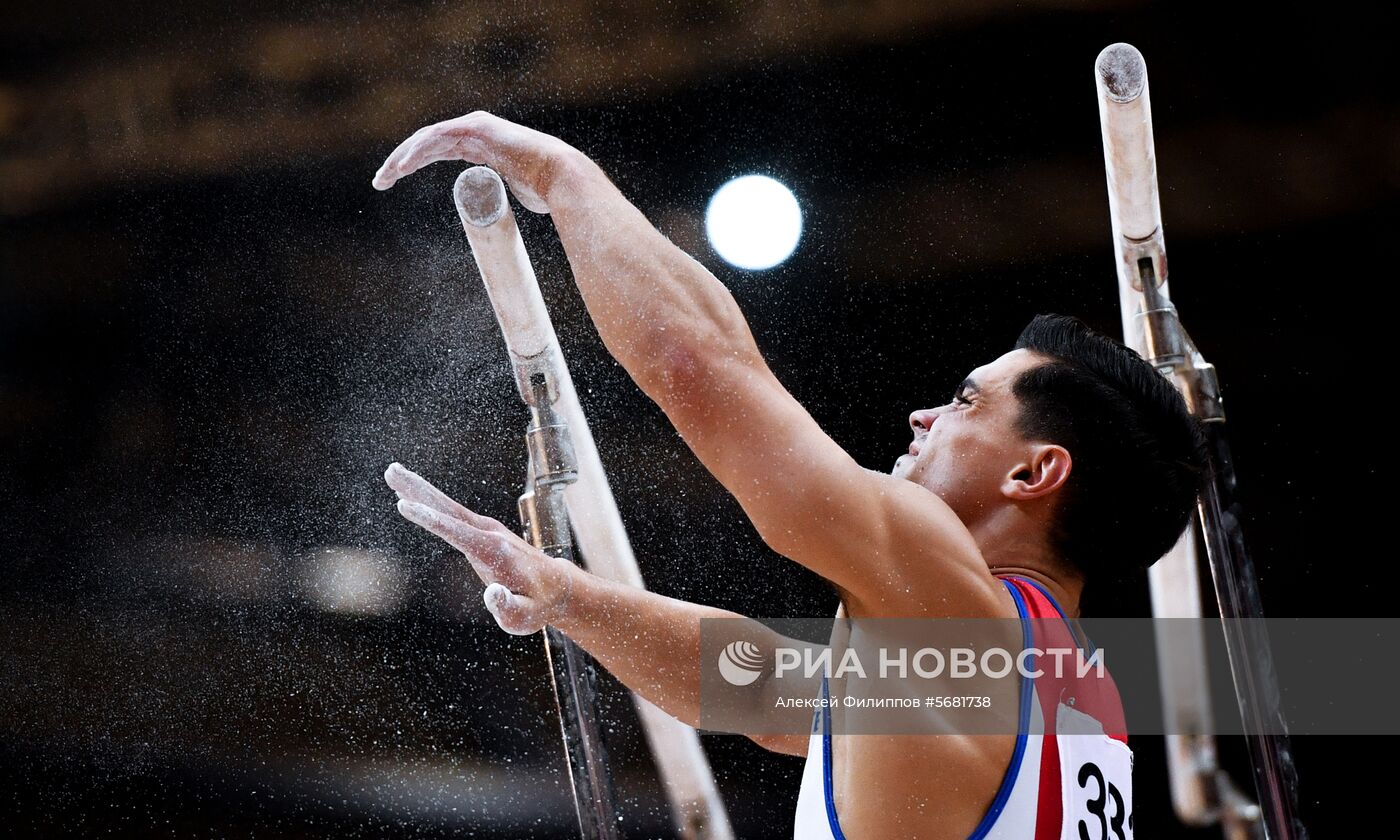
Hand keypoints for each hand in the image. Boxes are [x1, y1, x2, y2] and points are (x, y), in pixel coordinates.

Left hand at [371, 111, 581, 213]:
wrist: (560, 179)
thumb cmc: (546, 192)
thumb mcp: (516, 195)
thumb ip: (505, 201)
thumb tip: (504, 224)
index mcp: (480, 145)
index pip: (437, 150)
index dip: (412, 163)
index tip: (392, 181)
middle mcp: (475, 131)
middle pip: (427, 144)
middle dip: (400, 161)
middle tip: (380, 181)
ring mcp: (476, 126)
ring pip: (427, 139)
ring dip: (402, 158)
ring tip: (384, 177)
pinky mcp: (476, 128)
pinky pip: (438, 138)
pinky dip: (417, 152)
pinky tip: (401, 167)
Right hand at [385, 462, 573, 634]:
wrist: (556, 587)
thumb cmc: (536, 606)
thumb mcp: (523, 617)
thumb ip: (507, 607)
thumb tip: (491, 594)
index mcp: (495, 552)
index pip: (456, 532)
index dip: (429, 519)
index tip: (404, 505)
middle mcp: (490, 534)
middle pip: (448, 508)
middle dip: (418, 490)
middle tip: (391, 470)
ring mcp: (487, 530)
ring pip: (448, 507)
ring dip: (419, 489)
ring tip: (393, 474)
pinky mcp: (483, 532)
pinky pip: (452, 514)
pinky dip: (430, 502)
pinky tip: (412, 496)